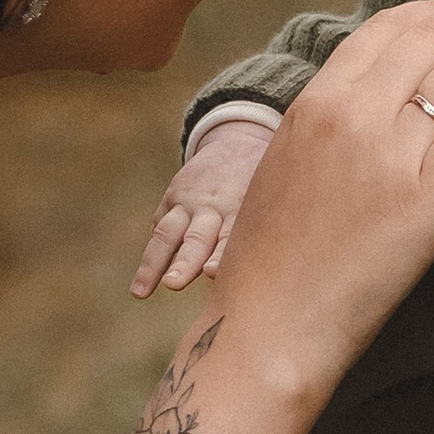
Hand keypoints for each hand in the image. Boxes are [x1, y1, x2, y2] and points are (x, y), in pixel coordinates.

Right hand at [134, 119, 273, 294]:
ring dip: (155, 264)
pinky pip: (160, 227)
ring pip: (169, 233)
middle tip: (174, 282)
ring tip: (141, 292)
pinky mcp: (172, 199)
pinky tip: (142, 284)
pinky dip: (152, 255)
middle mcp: (213, 205)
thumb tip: (292, 279)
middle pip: (197, 237)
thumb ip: (273, 228)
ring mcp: (189, 202)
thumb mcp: (275, 195)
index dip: (222, 253)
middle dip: (185, 261)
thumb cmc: (265, 185)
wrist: (238, 141)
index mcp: (243, 205)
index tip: (212, 272)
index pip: (232, 234)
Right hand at [206, 7, 433, 410]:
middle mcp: (351, 115)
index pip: (385, 31)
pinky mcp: (427, 196)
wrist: (272, 323)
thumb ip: (327, 123)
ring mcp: (391, 153)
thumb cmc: (274, 259)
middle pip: (429, 41)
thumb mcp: (286, 165)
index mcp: (315, 103)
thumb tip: (367, 98)